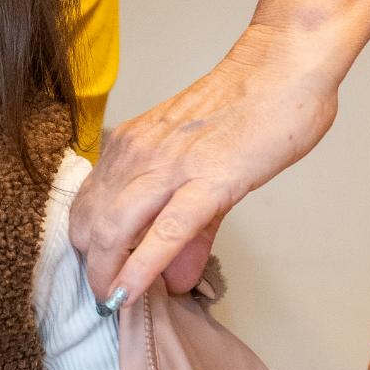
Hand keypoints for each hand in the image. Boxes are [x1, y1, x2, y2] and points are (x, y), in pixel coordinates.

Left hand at [69, 24, 340, 305]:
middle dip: (91, 267)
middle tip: (104, 297)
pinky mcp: (205, 178)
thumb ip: (189, 230)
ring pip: (114, 228)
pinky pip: (163, 231)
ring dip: (107, 272)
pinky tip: (132, 293)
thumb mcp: (204, 166)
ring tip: (113, 302)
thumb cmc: (250, 107)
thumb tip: (175, 276)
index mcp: (133, 144)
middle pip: (89, 221)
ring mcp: (168, 164)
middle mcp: (139, 152)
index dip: (86, 246)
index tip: (96, 275)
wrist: (283, 67)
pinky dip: (141, 267)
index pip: (88, 202)